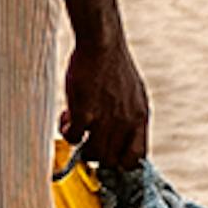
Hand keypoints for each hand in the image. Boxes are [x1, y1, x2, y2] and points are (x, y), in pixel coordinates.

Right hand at [66, 33, 152, 175]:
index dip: (121, 163)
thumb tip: (123, 137)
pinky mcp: (85, 113)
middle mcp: (126, 123)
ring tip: (75, 125)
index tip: (110, 157)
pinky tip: (66, 117)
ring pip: (92, 154)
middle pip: (111, 160)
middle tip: (87, 139)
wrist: (102, 44)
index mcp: (140, 118)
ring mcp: (106, 120)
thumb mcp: (134, 95)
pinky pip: (73, 137)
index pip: (137, 158)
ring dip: (80, 144)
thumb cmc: (114, 65)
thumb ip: (130, 118)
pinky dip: (67, 131)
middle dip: (96, 153)